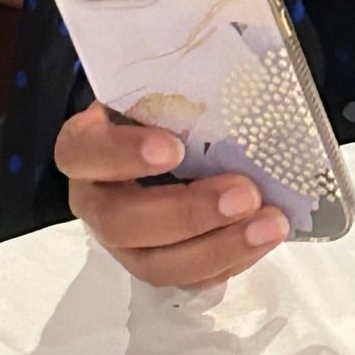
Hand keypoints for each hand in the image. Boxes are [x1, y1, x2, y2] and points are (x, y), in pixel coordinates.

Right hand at [57, 101, 288, 286]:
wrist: (155, 136)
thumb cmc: (155, 107)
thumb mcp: (154, 87)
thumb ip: (175, 86)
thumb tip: (234, 75)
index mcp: (84, 147)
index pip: (86, 152)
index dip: (124, 155)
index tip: (173, 148)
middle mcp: (95, 200)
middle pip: (122, 222)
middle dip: (188, 213)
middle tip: (245, 194)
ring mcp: (121, 242)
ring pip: (155, 263)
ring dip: (218, 247)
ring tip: (270, 225)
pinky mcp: (154, 263)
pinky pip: (186, 279)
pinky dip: (228, 262)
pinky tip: (263, 239)